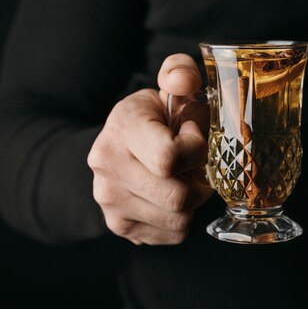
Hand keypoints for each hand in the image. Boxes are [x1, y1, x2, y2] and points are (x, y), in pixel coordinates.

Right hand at [87, 54, 211, 244]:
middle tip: (194, 165)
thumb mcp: (165, 89)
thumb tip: (183, 81)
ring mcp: (110, 202)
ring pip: (179, 220)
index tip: (191, 134)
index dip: (194, 149)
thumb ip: (180, 73)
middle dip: (199, 181)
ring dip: (193, 201)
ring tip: (183, 179)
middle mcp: (108, 168)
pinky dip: (182, 218)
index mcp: (121, 128)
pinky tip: (172, 195)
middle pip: (178, 197)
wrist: (115, 149)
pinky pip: (173, 235)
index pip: (170, 158)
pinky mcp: (121, 226)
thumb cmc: (152, 119)